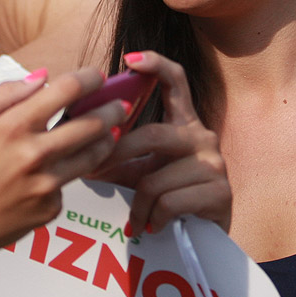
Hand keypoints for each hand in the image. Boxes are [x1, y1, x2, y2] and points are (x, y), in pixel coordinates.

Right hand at [0, 68, 129, 261]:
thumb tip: (42, 77)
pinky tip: (60, 169)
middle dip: (112, 108)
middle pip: (92, 124)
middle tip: (120, 103)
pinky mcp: (52, 208)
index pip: (66, 90)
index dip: (89, 77)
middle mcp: (36, 155)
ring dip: (108, 138)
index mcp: (13, 127)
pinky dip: (68, 172)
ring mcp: (47, 185)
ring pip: (94, 155)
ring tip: (113, 129)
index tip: (97, 75)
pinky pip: (69, 183)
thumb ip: (4, 94)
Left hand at [91, 51, 230, 234]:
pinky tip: (151, 227)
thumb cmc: (168, 198)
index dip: (155, 64)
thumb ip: (120, 153)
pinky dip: (151, 218)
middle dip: (116, 154)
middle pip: (152, 133)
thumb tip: (75, 140)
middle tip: (91, 171)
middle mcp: (203, 136)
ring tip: (133, 220)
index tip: (130, 58)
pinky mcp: (220, 192)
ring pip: (154, 178)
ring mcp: (215, 163)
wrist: (206, 238)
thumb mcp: (143, 170)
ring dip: (135, 203)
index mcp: (184, 124)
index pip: (176, 82)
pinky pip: (168, 202)